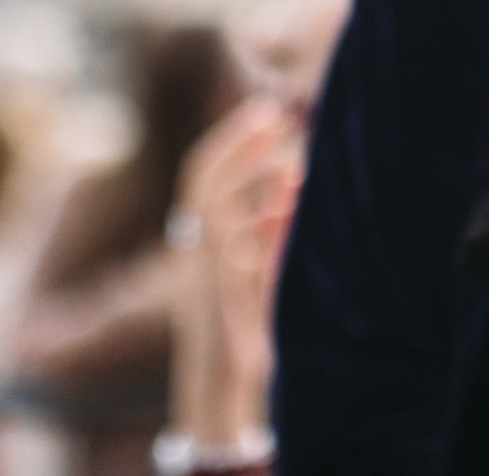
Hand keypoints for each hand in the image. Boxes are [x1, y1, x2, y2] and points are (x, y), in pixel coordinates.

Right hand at [169, 97, 301, 442]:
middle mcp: (194, 247)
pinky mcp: (218, 288)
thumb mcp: (263, 264)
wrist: (226, 378)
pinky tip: (284, 198)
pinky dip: (252, 217)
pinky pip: (228, 243)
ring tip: (281, 139)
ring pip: (210, 203)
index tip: (265, 111)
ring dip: (245, 169)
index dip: (231, 141)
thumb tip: (294, 179)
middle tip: (271, 109)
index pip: (204, 175)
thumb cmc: (248, 322)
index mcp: (201, 240)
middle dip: (236, 142)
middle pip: (202, 179)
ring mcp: (201, 266)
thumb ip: (273, 224)